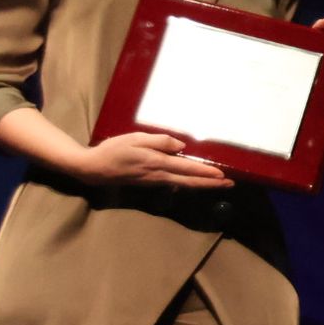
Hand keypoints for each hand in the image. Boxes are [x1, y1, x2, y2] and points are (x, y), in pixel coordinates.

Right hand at [78, 133, 230, 188]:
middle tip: (230, 184)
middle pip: (190, 182)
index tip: (223, 176)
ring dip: (202, 185)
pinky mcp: (149, 183)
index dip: (206, 173)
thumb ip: (160, 142)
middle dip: (211, 184)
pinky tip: (195, 183)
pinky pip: (174, 184)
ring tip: (218, 183)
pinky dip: (188, 184)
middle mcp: (159, 176)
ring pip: (183, 185)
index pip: (187, 169)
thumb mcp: (136, 139)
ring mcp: (154, 181)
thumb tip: (182, 147)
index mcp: (157, 163)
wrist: (93, 169)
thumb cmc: (113, 150)